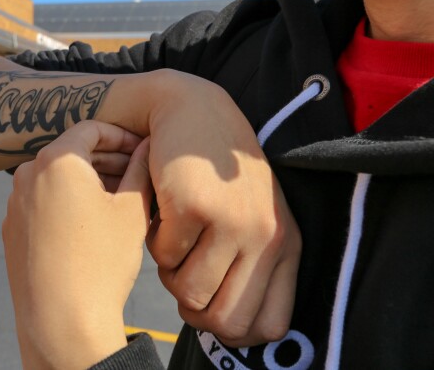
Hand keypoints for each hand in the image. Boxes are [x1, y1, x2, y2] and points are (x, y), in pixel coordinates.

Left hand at [2, 121, 153, 369]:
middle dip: (107, 160)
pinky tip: (92, 224)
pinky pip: (42, 204)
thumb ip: (141, 168)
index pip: (91, 129)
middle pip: (71, 152)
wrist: (62, 320)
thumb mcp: (133, 209)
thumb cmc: (101, 262)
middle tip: (137, 173)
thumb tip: (147, 147)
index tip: (142, 149)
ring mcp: (14, 203)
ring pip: (56, 179)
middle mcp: (26, 175)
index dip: (121, 135)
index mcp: (56, 160)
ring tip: (120, 200)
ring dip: (87, 182)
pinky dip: (67, 204)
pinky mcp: (10, 230)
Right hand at [143, 71, 301, 346]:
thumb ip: (250, 266)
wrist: (191, 110)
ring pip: (187, 292)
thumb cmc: (216, 172)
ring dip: (170, 271)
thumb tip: (224, 327)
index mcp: (286, 245)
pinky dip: (153, 240)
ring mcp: (231, 222)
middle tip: (181, 274)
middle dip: (193, 308)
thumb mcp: (251, 216)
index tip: (209, 306)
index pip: (269, 326)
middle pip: (224, 321)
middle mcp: (265, 237)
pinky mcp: (193, 207)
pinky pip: (162, 256)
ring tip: (173, 236)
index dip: (231, 329)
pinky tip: (162, 211)